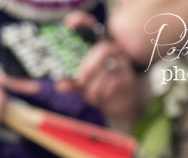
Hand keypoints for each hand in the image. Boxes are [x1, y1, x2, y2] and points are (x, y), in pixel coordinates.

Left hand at [56, 12, 141, 129]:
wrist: (120, 105)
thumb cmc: (99, 90)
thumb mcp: (82, 86)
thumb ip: (71, 84)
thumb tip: (60, 85)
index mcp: (99, 48)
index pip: (93, 27)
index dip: (82, 21)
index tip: (70, 23)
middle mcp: (114, 51)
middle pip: (103, 49)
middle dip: (90, 66)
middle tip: (80, 80)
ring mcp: (123, 64)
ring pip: (107, 69)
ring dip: (94, 86)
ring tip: (91, 95)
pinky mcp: (128, 78)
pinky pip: (114, 83)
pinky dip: (103, 93)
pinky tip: (101, 99)